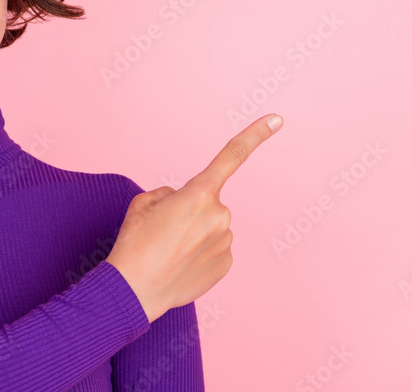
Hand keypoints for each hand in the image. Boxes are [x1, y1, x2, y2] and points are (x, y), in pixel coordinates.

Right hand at [105, 113, 282, 322]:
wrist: (133, 292)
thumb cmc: (134, 244)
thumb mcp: (143, 204)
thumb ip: (170, 194)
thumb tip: (184, 202)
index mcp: (197, 194)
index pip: (231, 156)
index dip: (255, 135)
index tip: (277, 119)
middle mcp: (219, 215)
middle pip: (208, 201)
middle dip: (190, 209)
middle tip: (163, 230)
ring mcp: (225, 241)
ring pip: (212, 226)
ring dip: (194, 233)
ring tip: (169, 250)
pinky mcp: (226, 264)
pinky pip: (215, 248)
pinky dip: (199, 253)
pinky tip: (181, 264)